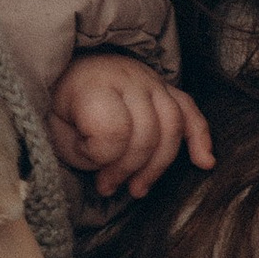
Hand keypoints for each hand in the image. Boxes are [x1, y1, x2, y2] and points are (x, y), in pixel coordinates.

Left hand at [47, 53, 215, 200]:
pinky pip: (189, 111)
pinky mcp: (164, 87)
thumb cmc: (61, 103)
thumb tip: (107, 166)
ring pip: (172, 126)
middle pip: (147, 132)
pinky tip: (204, 162)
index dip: (99, 155)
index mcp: (95, 84)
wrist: (70, 69)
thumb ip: (78, 147)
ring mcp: (151, 81)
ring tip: (139, 189)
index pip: (114, 129)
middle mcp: (129, 79)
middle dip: (127, 169)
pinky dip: (200, 137)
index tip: (84, 155)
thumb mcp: (54, 125)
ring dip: (159, 166)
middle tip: (107, 187)